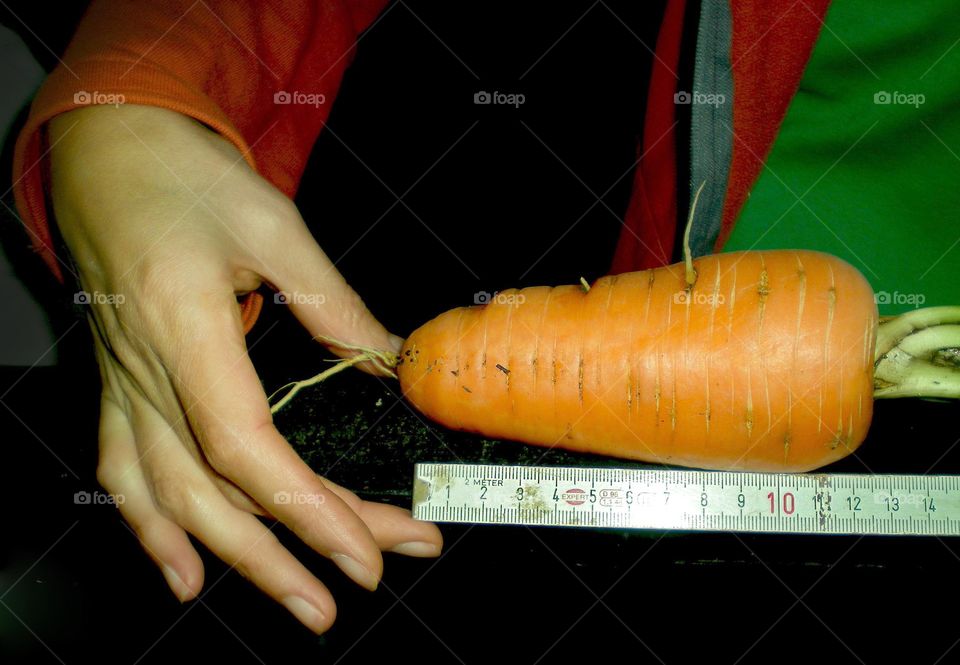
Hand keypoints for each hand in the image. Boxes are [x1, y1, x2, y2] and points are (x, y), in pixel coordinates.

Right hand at [48, 103, 441, 632]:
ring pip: (170, 497)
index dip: (308, 509)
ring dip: (234, 561)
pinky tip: (181, 577)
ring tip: (297, 603)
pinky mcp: (119, 387)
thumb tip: (393, 361)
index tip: (369, 549)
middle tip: (358, 587)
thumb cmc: (187, 178)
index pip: (247, 448)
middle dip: (289, 555)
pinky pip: (122, 473)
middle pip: (215, 491)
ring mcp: (124, 386)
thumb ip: (332, 304)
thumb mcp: (274, 228)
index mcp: (185, 328)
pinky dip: (149, 531)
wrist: (107, 153)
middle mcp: (145, 373)